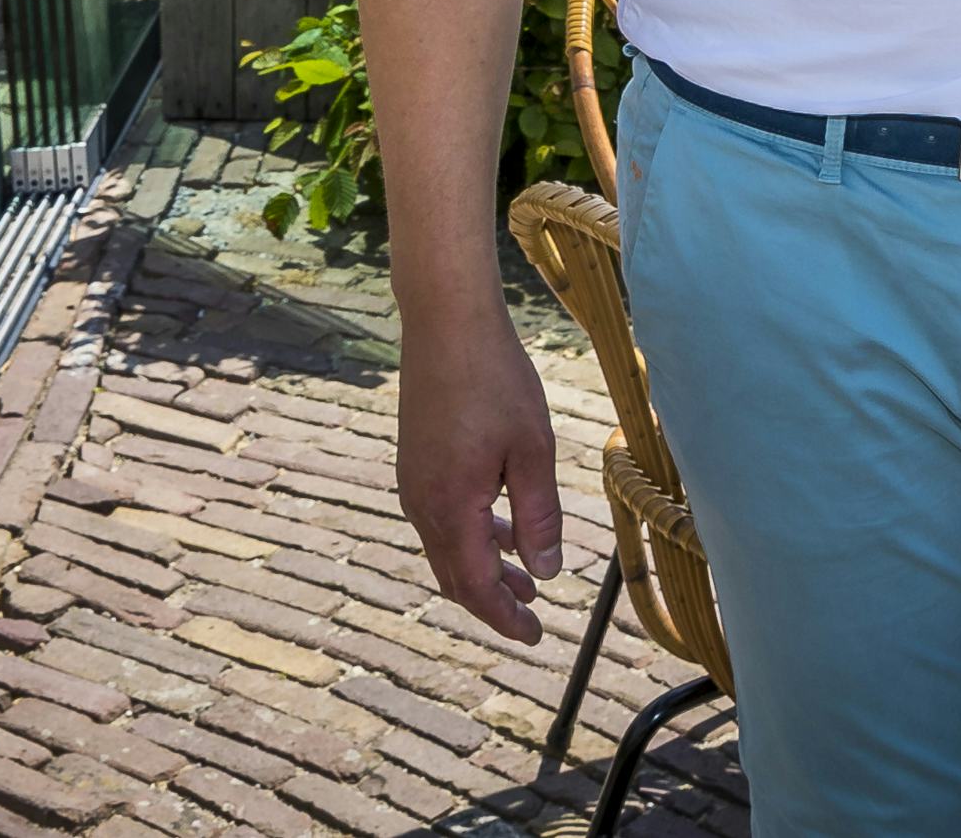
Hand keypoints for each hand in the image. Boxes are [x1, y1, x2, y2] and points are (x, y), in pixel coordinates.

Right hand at [394, 303, 566, 639]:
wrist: (446, 324)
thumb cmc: (495, 380)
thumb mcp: (532, 450)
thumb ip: (539, 516)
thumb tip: (547, 571)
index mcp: (451, 508)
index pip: (475, 586)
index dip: (504, 617)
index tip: (534, 637)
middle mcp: (422, 504)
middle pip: (456, 575)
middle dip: (494, 601)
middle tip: (532, 619)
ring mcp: (414, 483)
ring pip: (448, 548)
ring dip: (485, 569)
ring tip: (526, 582)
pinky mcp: (416, 464)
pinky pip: (443, 519)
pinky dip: (473, 537)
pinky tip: (502, 531)